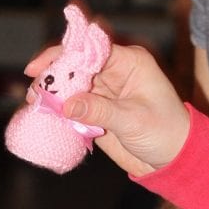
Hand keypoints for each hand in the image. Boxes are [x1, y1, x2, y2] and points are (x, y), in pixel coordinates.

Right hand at [25, 43, 189, 176]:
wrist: (173, 159)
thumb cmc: (166, 133)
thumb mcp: (133, 120)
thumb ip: (100, 111)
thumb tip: (68, 104)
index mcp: (128, 62)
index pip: (90, 49)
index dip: (64, 53)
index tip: (40, 66)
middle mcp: (113, 71)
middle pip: (74, 64)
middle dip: (52, 75)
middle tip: (34, 91)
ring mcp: (103, 90)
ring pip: (69, 84)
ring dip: (51, 93)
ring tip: (34, 104)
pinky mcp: (96, 109)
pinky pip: (71, 103)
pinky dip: (58, 108)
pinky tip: (43, 114)